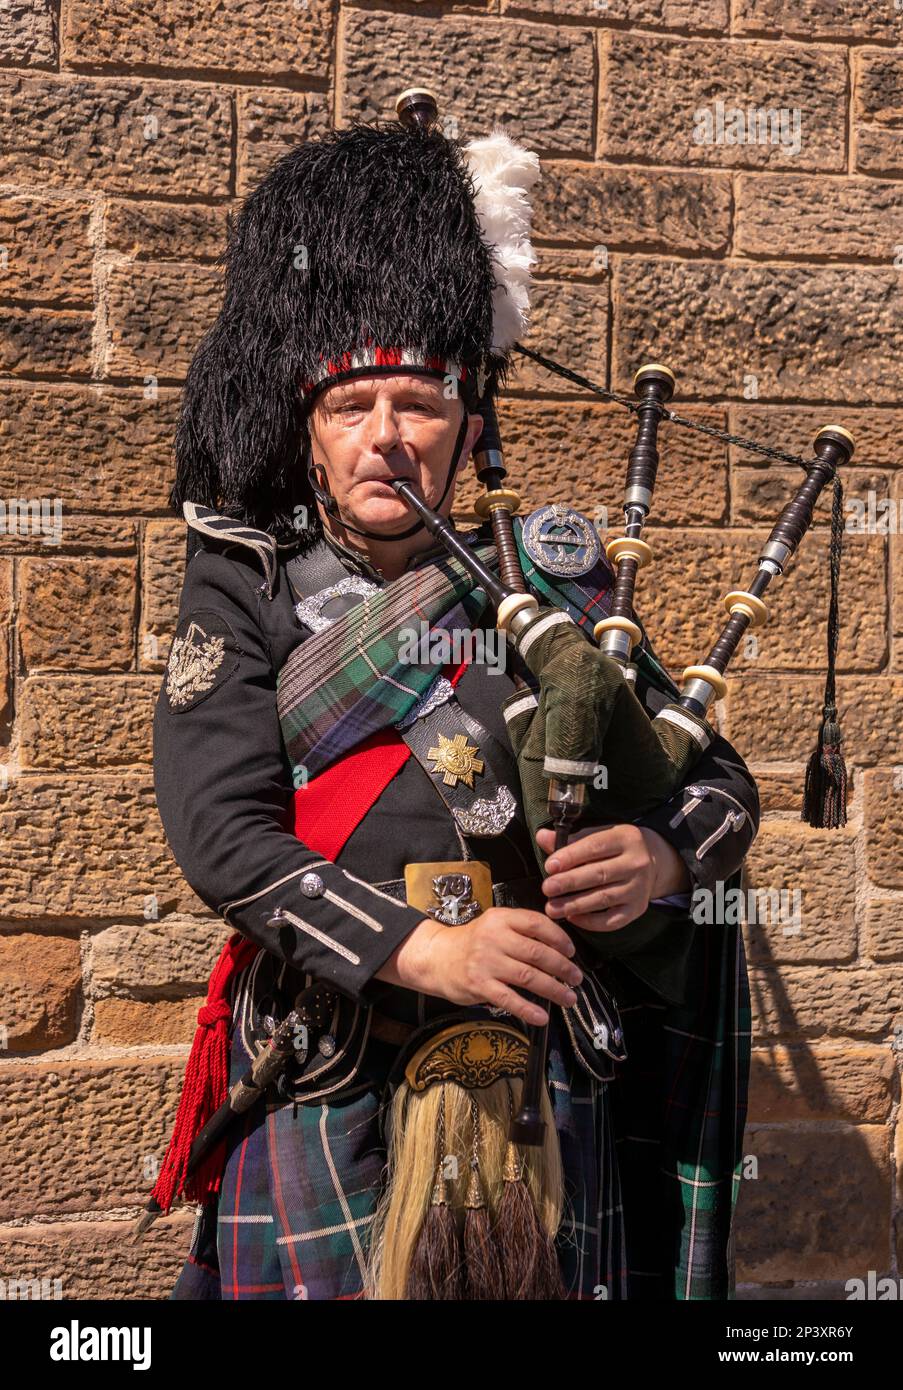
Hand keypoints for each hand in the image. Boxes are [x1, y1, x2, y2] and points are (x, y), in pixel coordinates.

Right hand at [377, 907, 582, 1027]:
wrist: (435, 956)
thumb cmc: (471, 942)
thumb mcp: (494, 924)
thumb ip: (520, 929)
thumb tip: (558, 946)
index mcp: (501, 918)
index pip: (537, 924)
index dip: (559, 938)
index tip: (571, 952)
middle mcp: (494, 937)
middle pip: (537, 952)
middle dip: (563, 967)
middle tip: (576, 978)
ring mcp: (486, 962)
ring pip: (528, 976)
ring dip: (553, 989)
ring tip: (568, 998)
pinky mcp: (478, 985)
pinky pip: (509, 999)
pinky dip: (528, 1009)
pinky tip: (542, 1017)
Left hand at [535, 823, 688, 933]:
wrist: (653, 861)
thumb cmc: (615, 847)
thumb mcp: (598, 835)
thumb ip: (570, 839)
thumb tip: (542, 837)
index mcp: (625, 838)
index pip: (595, 846)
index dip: (571, 856)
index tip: (550, 866)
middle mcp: (636, 863)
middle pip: (599, 874)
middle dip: (570, 882)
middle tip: (547, 889)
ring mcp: (639, 887)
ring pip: (604, 898)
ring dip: (575, 905)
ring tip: (552, 908)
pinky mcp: (638, 908)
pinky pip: (613, 920)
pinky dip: (591, 922)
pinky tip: (572, 918)